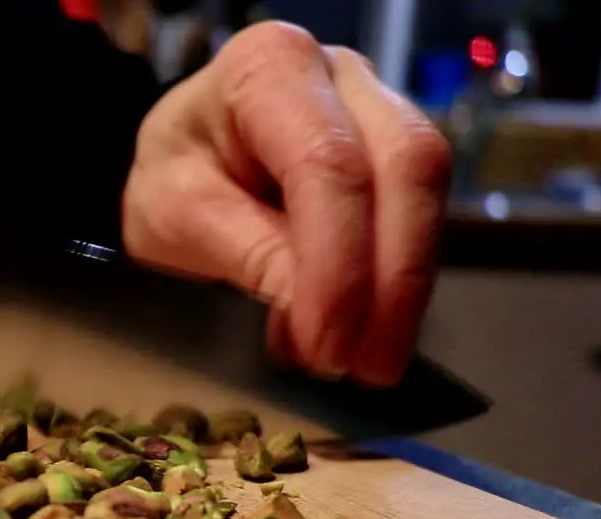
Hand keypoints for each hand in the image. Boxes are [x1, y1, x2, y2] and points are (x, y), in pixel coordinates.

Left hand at [122, 21, 450, 386]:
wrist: (184, 155)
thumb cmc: (174, 173)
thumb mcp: (176, 214)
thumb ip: (246, 254)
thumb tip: (316, 314)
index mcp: (268, 69)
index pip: (327, 163)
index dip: (339, 264)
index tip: (327, 346)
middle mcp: (339, 74)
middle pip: (405, 165)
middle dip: (393, 280)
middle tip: (365, 367)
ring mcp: (379, 105)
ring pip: (426, 191)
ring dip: (404, 289)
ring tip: (362, 362)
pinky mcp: (399, 152)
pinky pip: (421, 214)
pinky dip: (397, 282)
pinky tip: (364, 332)